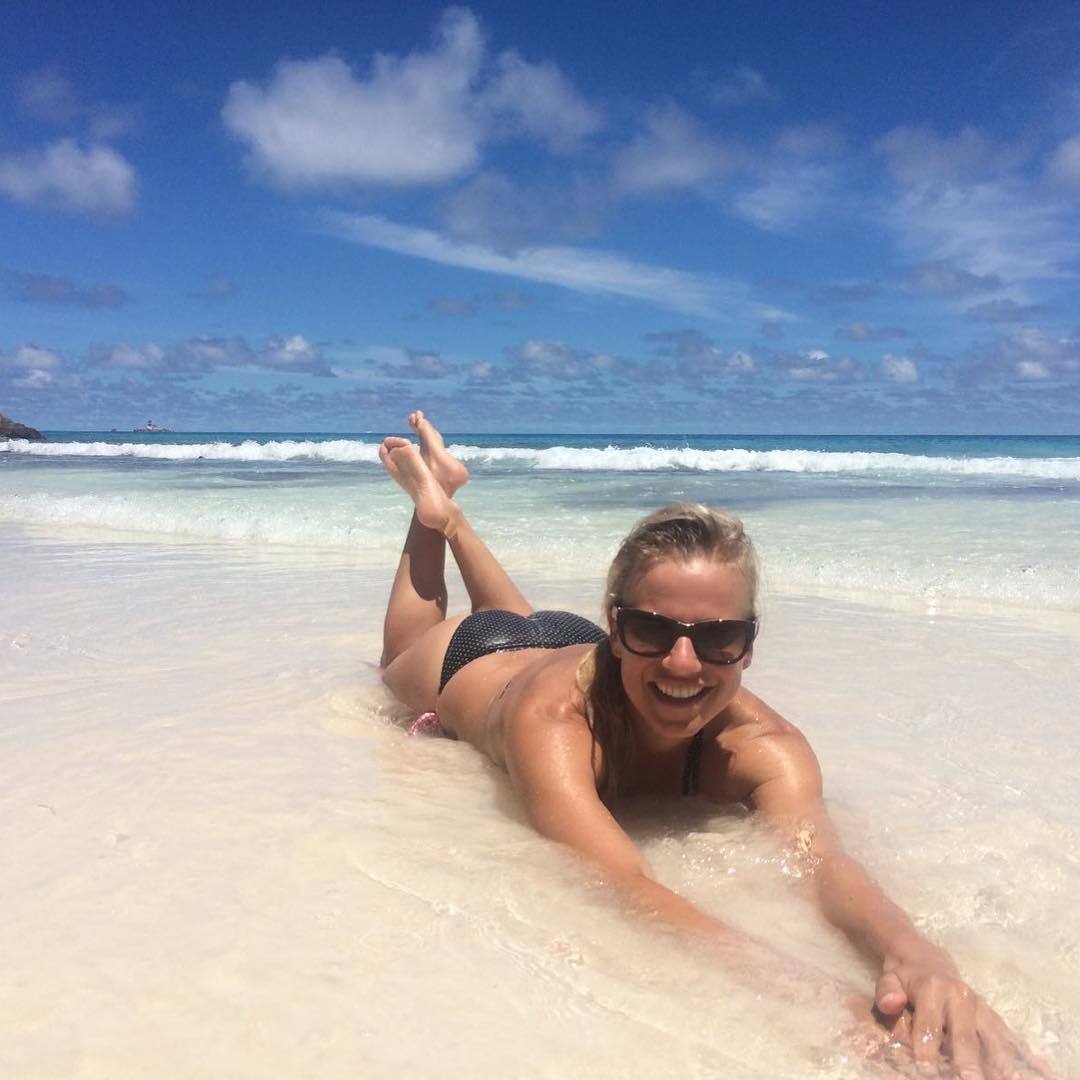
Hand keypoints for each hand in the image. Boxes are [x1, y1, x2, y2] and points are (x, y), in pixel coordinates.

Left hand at [875, 943, 1052, 1077]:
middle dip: (968, 1060)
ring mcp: (979, 1006)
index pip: (929, 1023)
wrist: (924, 956)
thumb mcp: (888, 978)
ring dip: (1002, 1061)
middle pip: (965, 1034)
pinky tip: (1038, 1069)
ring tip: (1009, 1079)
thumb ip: (887, 992)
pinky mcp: (990, 1014)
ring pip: (992, 1036)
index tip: (926, 1069)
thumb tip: (890, 1004)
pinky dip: (1022, 1052)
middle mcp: (960, 996)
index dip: (926, 1048)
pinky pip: (1007, 1035)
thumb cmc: (904, 974)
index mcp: (932, 988)